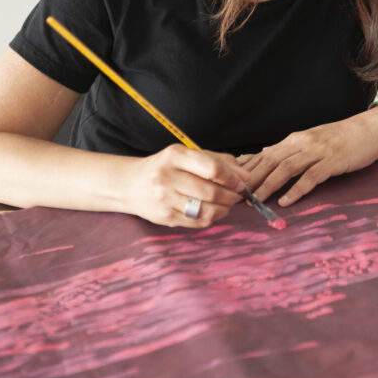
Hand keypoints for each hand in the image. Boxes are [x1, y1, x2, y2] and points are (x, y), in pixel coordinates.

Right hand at [122, 144, 249, 227]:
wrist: (131, 184)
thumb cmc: (166, 167)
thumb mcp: (188, 155)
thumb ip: (219, 161)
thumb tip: (245, 176)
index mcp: (175, 155)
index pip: (212, 168)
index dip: (232, 178)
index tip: (241, 183)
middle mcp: (167, 177)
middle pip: (211, 191)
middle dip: (231, 195)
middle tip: (236, 195)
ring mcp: (164, 199)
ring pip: (207, 210)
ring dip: (224, 209)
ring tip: (226, 204)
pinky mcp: (165, 217)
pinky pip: (198, 222)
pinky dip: (212, 218)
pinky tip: (213, 211)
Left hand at [241, 107, 377, 206]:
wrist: (372, 128)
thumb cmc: (342, 137)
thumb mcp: (312, 140)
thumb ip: (289, 149)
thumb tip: (264, 154)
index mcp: (295, 140)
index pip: (264, 154)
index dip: (246, 170)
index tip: (230, 184)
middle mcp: (302, 143)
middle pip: (270, 161)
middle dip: (251, 179)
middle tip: (235, 196)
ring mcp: (317, 151)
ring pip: (286, 168)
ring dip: (268, 185)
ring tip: (255, 201)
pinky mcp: (332, 161)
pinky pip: (311, 176)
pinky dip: (297, 189)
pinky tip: (286, 201)